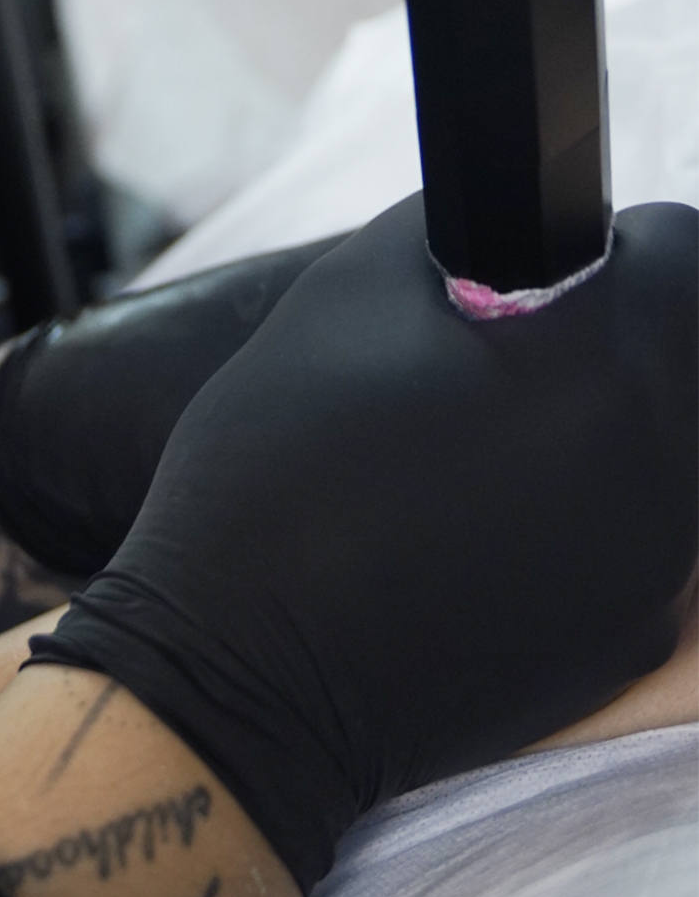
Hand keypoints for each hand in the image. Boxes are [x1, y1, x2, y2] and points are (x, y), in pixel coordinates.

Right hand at [29, 195, 697, 893]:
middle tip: (520, 355)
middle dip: (619, 336)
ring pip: (672, 447)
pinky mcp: (636, 639)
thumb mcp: (345, 291)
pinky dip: (591, 516)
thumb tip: (526, 230)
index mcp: (604, 361)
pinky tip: (489, 529)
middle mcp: (664, 464)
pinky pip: (645, 537)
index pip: (685, 249)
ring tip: (494, 442)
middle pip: (689, 354)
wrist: (243, 666)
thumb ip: (461, 233)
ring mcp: (662, 566)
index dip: (616, 244)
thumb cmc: (282, 466)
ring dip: (608, 424)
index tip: (554, 271)